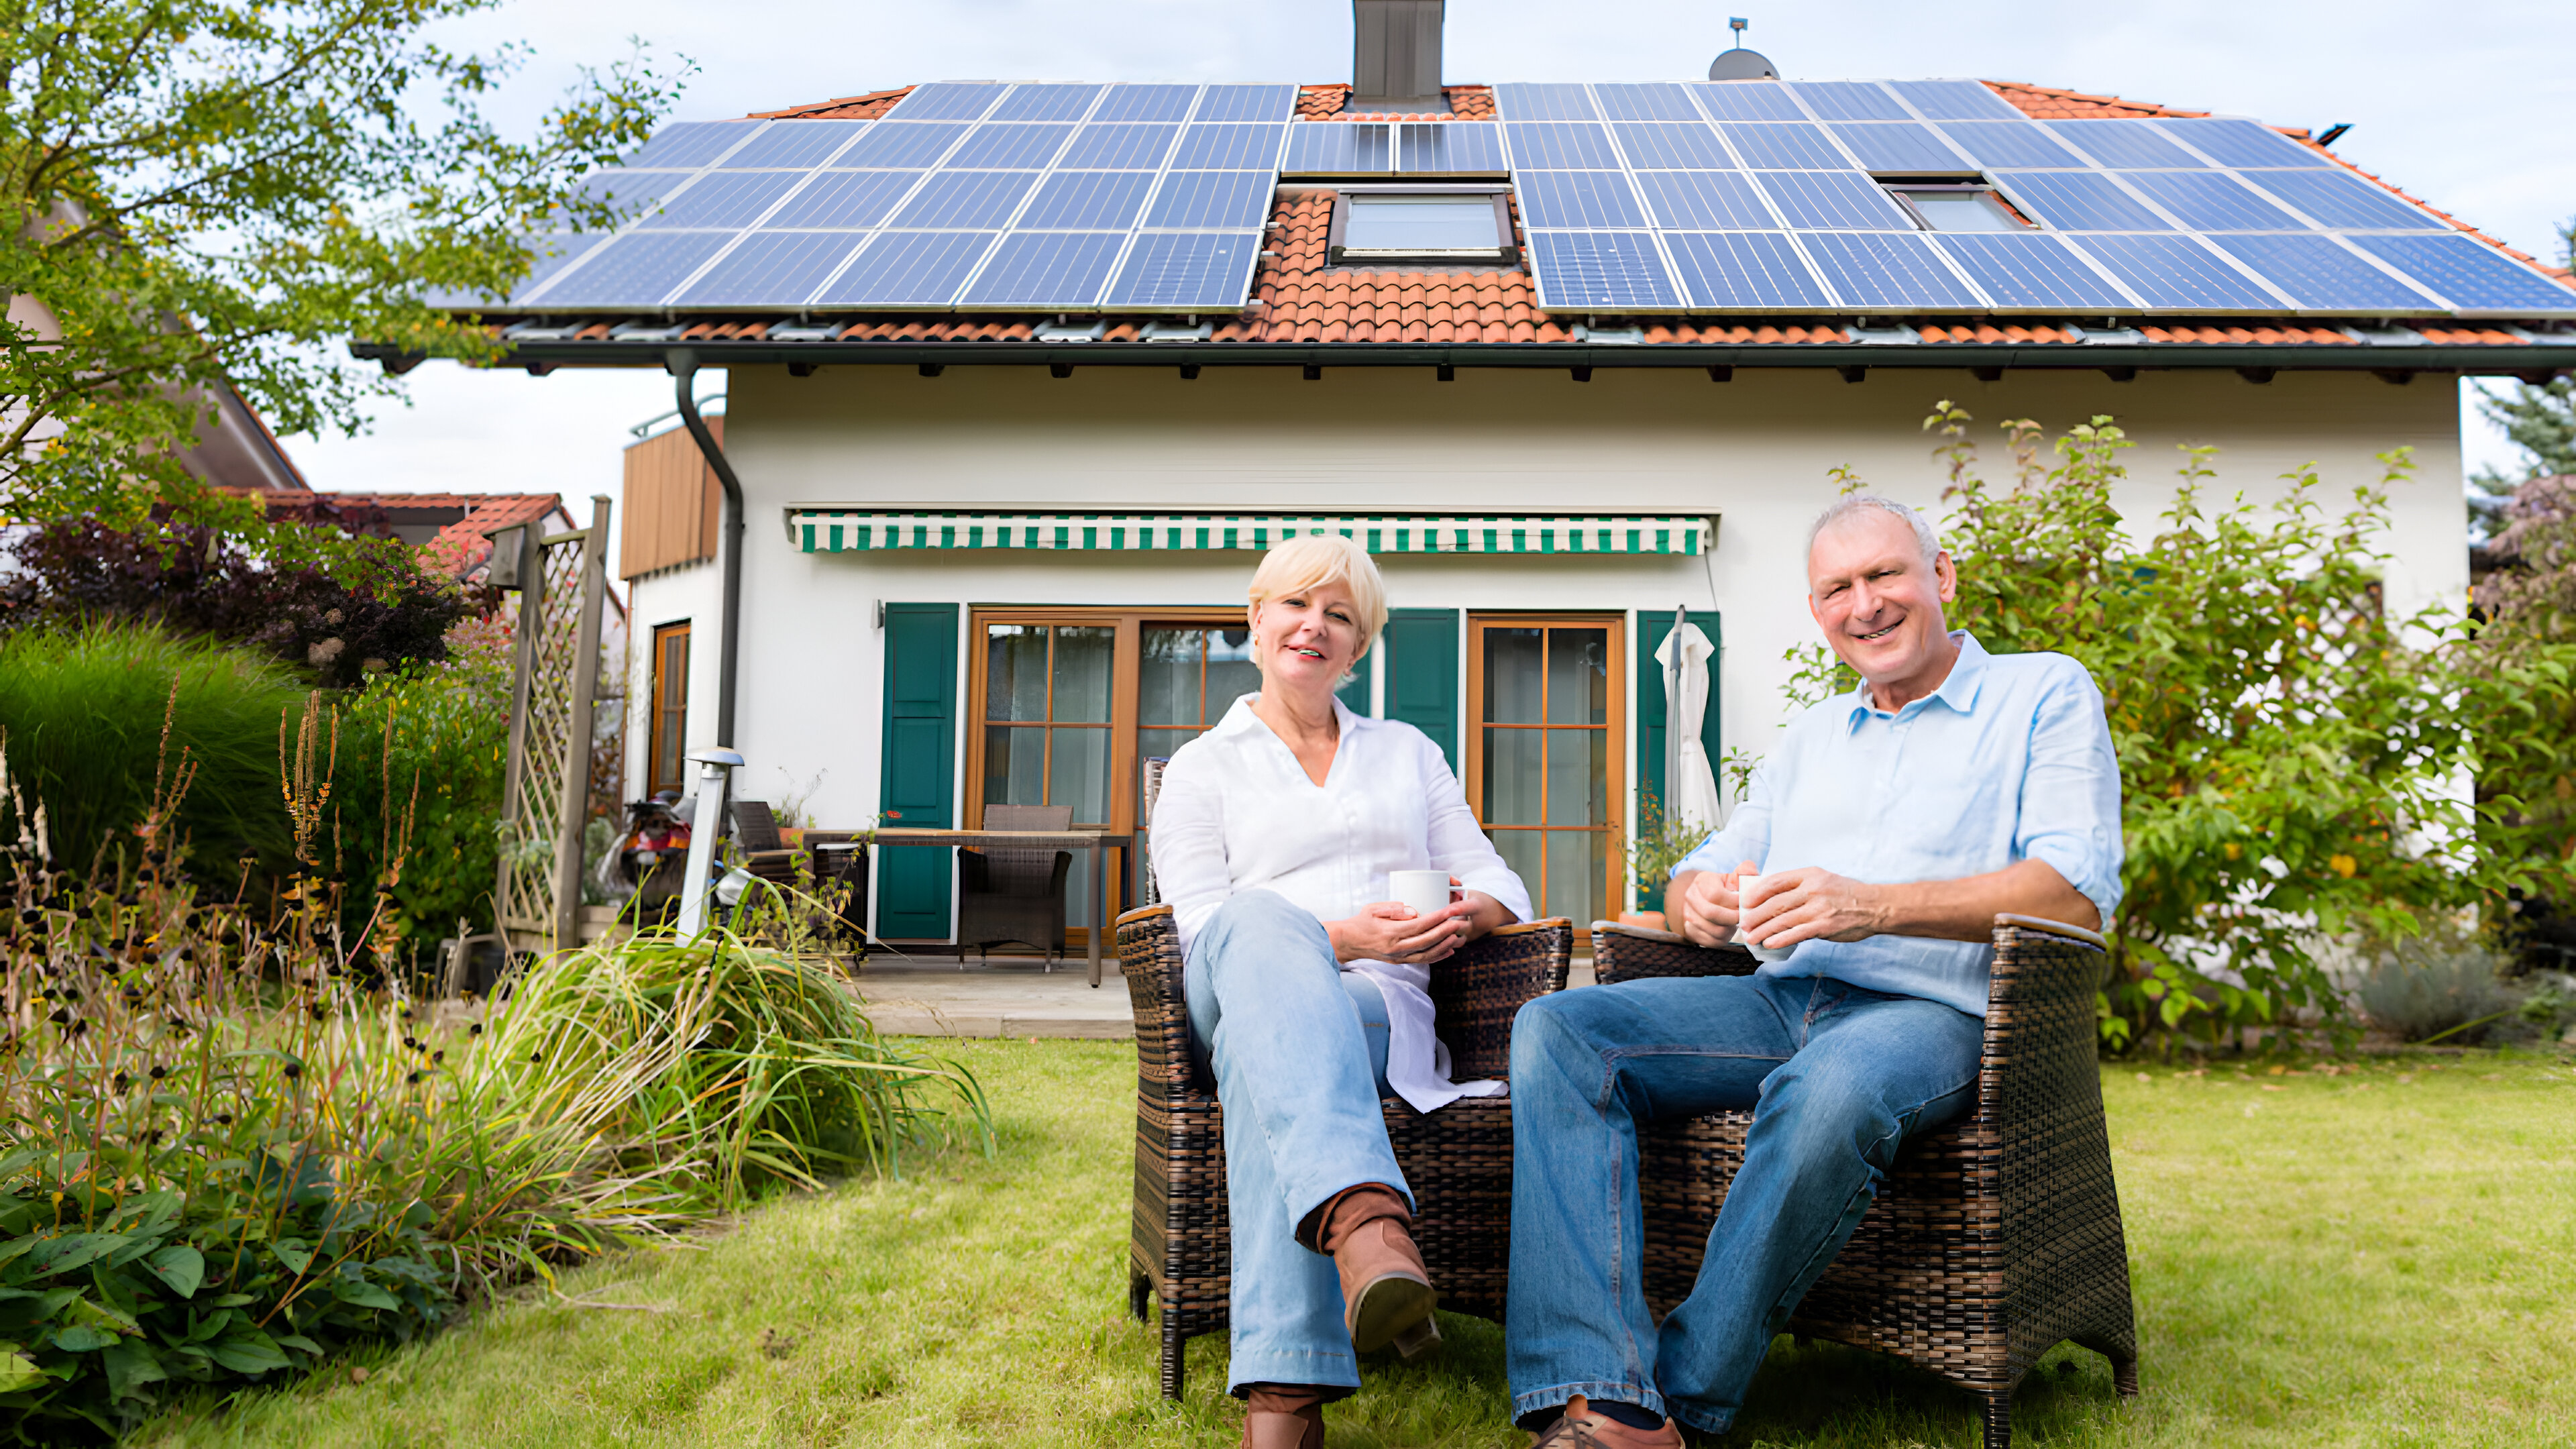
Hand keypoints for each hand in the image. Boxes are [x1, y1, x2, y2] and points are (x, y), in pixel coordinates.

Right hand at [1329, 890, 1471, 964]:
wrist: (1346, 943)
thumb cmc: (1359, 922)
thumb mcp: (1372, 909)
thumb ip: (1393, 909)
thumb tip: (1414, 911)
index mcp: (1390, 933)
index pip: (1418, 925)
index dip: (1436, 918)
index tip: (1449, 910)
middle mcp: (1395, 948)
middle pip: (1426, 941)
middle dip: (1445, 931)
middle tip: (1459, 921)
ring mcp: (1398, 957)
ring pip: (1427, 954)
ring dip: (1444, 946)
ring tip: (1458, 936)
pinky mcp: (1399, 962)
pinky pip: (1422, 960)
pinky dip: (1437, 956)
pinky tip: (1449, 950)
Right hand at [1675, 861, 1758, 945]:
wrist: (1706, 900)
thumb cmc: (1726, 889)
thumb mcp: (1734, 878)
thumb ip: (1745, 872)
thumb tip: (1750, 870)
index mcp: (1701, 881)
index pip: (1715, 895)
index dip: (1734, 902)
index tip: (1744, 904)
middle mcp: (1690, 897)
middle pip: (1711, 913)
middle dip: (1732, 918)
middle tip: (1743, 917)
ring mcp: (1688, 915)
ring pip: (1713, 929)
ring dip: (1729, 929)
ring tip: (1736, 923)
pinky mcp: (1690, 931)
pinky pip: (1710, 941)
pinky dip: (1723, 939)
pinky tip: (1728, 930)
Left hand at [1738, 866, 1886, 948]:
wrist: (1875, 906)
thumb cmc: (1846, 894)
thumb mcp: (1823, 880)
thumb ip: (1800, 886)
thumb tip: (1773, 897)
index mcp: (1810, 875)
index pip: (1776, 881)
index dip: (1757, 892)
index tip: (1746, 901)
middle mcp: (1812, 889)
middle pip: (1775, 902)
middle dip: (1755, 915)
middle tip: (1743, 924)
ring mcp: (1818, 908)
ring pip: (1782, 920)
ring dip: (1763, 930)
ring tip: (1751, 937)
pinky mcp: (1824, 926)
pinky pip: (1796, 933)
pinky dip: (1780, 939)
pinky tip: (1769, 943)